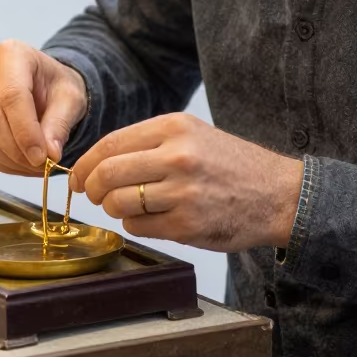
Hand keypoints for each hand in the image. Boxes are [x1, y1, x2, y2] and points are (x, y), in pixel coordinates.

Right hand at [0, 41, 87, 174]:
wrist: (43, 86)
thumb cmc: (56, 88)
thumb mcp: (70, 100)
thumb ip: (59, 125)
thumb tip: (49, 155)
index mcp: (12, 53)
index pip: (12, 95)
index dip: (26, 131)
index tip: (42, 157)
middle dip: (16, 149)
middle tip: (40, 165)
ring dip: (8, 159)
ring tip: (33, 166)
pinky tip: (19, 164)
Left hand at [70, 113, 303, 250]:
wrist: (278, 194)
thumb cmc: (232, 165)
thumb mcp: (193, 135)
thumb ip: (148, 143)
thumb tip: (99, 161)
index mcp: (175, 128)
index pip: (110, 145)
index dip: (85, 164)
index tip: (78, 177)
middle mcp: (178, 157)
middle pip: (107, 174)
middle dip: (91, 189)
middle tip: (93, 195)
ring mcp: (183, 193)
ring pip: (119, 204)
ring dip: (115, 210)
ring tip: (130, 207)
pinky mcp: (188, 225)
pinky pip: (139, 228)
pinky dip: (137, 226)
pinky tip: (154, 219)